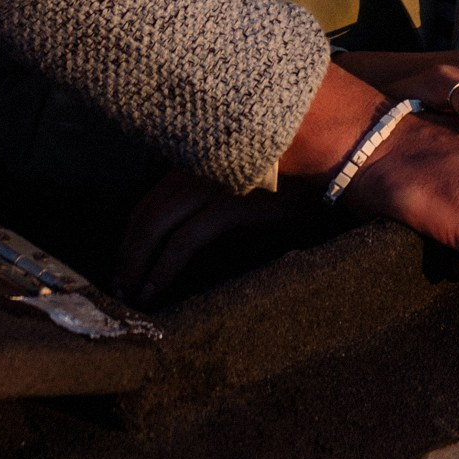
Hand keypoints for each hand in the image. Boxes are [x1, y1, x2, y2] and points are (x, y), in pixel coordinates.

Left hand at [116, 166, 296, 306]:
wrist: (336, 178)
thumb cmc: (288, 194)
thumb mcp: (238, 196)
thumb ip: (205, 207)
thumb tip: (166, 249)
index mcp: (197, 163)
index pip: (148, 203)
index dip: (130, 240)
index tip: (124, 269)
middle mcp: (199, 166)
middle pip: (145, 214)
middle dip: (127, 256)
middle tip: (121, 289)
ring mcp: (214, 182)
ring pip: (156, 225)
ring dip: (137, 265)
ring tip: (134, 295)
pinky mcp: (231, 204)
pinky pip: (184, 241)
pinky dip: (164, 268)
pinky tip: (157, 289)